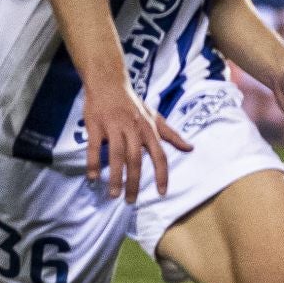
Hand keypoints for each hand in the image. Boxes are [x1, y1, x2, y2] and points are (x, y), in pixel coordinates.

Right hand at [83, 76, 191, 201]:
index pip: (160, 155)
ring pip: (116, 155)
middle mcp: (133, 129)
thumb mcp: (155, 117)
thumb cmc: (133, 103)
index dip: (162, 175)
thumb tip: (190, 148)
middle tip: (130, 201)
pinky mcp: (95, 124)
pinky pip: (93, 147)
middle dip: (134, 182)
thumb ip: (171, 135)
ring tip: (113, 195)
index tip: (161, 193)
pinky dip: (93, 163)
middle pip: (136, 160)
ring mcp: (114, 126)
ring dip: (115, 177)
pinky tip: (93, 178)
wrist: (109, 81)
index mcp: (149, 129)